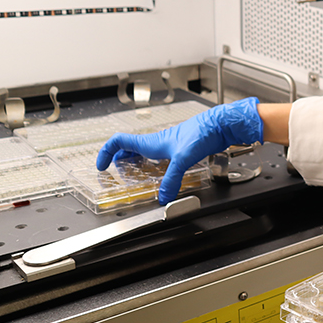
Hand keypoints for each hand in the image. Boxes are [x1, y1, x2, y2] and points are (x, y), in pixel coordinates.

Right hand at [96, 98, 263, 203]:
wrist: (220, 125)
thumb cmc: (202, 133)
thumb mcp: (183, 158)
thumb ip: (172, 179)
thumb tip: (163, 197)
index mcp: (151, 142)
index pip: (119, 142)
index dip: (106, 152)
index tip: (101, 166)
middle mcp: (157, 143)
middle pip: (129, 149)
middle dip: (119, 161)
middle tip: (116, 174)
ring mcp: (168, 146)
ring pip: (144, 153)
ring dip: (136, 163)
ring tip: (134, 176)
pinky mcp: (180, 150)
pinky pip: (159, 158)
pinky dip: (154, 166)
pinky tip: (162, 175)